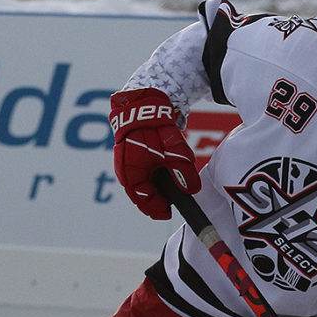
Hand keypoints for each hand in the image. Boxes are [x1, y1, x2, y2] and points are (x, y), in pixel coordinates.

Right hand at [108, 87, 196, 219]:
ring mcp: (128, 162)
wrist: (145, 102)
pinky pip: (143, 172)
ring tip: (168, 195)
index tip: (168, 213)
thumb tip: (191, 190)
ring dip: (154, 190)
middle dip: (154, 202)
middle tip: (168, 208)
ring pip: (142, 183)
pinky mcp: (134, 155)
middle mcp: (126, 170)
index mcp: (131, 172)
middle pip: (140, 193)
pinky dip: (153, 178)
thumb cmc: (156, 126)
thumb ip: (183, 172)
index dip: (156, 208)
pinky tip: (164, 178)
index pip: (143, 199)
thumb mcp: (174, 150)